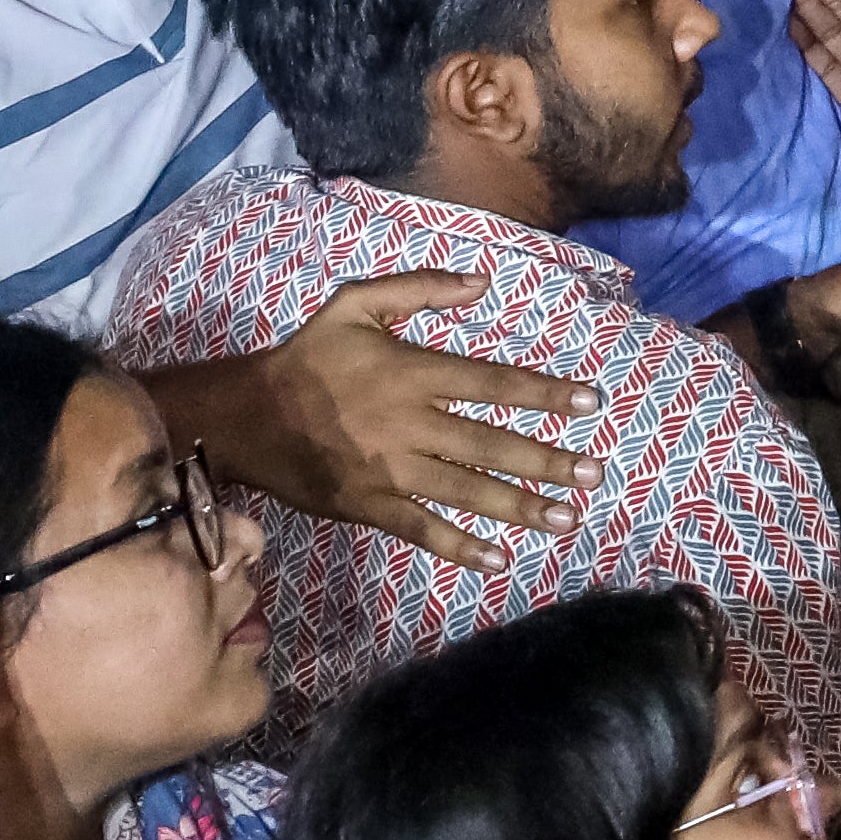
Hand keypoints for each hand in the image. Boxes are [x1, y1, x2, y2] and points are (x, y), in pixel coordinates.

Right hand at [243, 280, 595, 566]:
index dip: (543, 393)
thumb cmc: (308, 358)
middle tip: (595, 473)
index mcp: (412, 372)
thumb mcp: (356, 303)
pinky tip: (496, 558)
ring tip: (567, 518)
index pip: (492, 383)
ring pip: (465, 490)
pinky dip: (458, 545)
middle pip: (490, 444)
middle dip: (547, 460)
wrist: (245, 417)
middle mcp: (409, 423)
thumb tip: (482, 281)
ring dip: (520, 506)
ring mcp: (390, 469)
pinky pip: (420, 528)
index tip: (590, 402)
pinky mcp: (368, 504)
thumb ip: (420, 289)